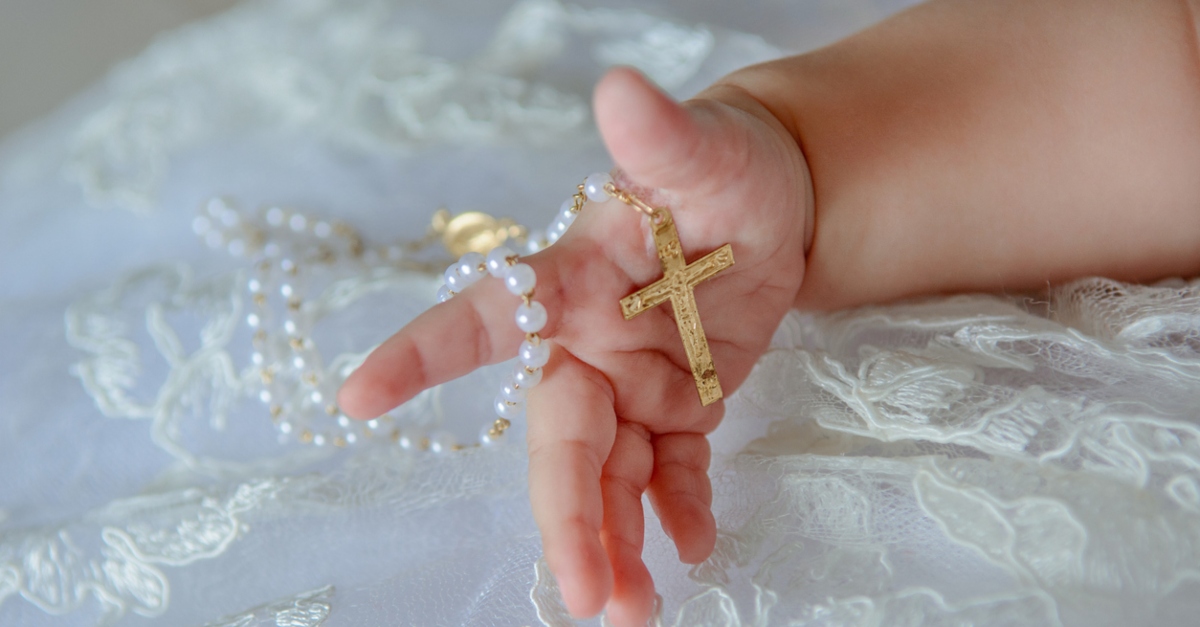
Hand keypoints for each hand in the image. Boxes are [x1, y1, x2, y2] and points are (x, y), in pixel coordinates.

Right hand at [338, 67, 810, 626]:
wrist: (772, 206)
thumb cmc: (719, 167)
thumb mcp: (702, 150)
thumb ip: (660, 135)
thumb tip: (621, 89)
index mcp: (566, 281)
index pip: (481, 317)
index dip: (418, 355)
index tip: (356, 397)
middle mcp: (583, 343)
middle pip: (558, 440)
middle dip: (565, 516)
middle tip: (584, 595)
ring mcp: (631, 384)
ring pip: (608, 475)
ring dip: (614, 541)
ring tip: (630, 612)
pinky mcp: (681, 407)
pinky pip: (670, 471)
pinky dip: (678, 511)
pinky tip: (693, 547)